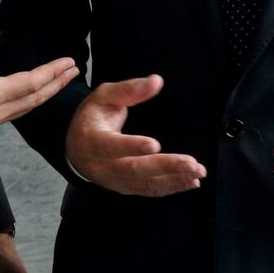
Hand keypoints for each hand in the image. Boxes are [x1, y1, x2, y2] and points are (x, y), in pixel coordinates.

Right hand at [0, 28, 76, 170]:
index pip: (28, 83)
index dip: (50, 72)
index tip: (68, 62)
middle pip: (35, 97)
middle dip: (56, 83)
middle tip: (74, 69)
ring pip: (27, 108)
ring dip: (46, 93)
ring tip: (59, 81)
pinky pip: (15, 113)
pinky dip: (30, 102)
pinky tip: (30, 98)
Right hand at [64, 75, 205, 195]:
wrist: (75, 148)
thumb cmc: (92, 118)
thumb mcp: (103, 97)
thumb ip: (129, 90)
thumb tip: (156, 81)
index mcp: (92, 140)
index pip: (112, 146)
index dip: (132, 146)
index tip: (155, 144)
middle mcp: (101, 166)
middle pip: (134, 169)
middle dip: (165, 166)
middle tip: (191, 163)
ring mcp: (114, 181)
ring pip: (145, 184)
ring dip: (174, 179)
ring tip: (198, 172)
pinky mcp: (126, 188)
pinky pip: (150, 191)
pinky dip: (172, 188)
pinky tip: (191, 182)